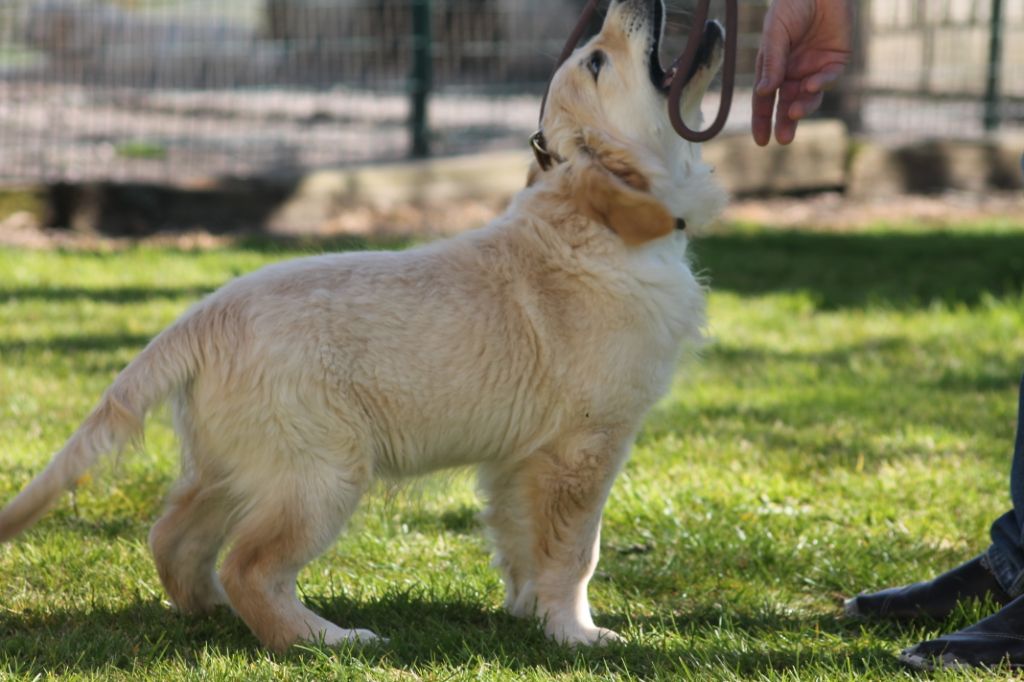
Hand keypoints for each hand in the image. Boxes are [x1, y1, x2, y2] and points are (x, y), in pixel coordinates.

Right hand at [752, 0, 852, 145]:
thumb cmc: (792, 5)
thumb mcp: (776, 33)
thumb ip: (772, 62)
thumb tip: (764, 92)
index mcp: (774, 66)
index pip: (766, 98)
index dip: (763, 119)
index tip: (762, 140)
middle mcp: (793, 71)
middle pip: (787, 103)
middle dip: (784, 122)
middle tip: (783, 139)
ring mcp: (815, 66)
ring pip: (809, 96)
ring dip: (803, 107)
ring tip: (794, 113)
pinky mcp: (836, 60)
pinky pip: (829, 78)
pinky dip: (821, 84)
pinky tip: (811, 85)